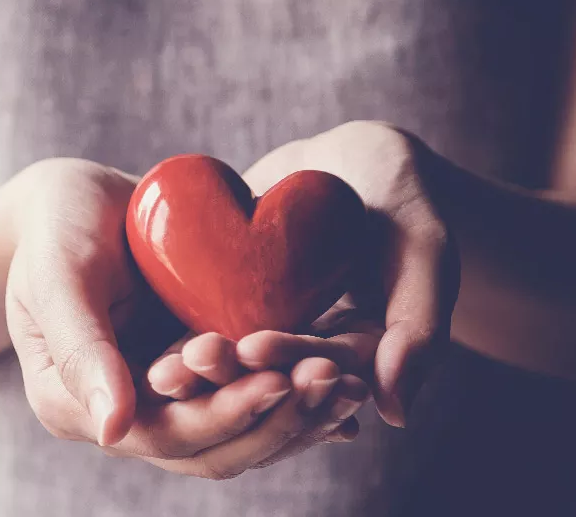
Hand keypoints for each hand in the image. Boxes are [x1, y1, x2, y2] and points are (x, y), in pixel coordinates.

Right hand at [4, 158, 371, 479]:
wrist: (73, 202)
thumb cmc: (54, 228)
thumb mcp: (57, 275)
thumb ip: (80, 348)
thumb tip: (112, 430)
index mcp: (77, 406)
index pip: (162, 435)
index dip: (222, 416)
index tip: (276, 382)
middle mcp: (126, 414)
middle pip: (210, 448)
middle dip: (275, 422)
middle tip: (333, 382)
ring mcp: (164, 395)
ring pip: (239, 432)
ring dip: (297, 415)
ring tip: (352, 383)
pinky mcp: (196, 371)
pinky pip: (249, 394)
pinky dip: (296, 394)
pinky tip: (345, 379)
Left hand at [148, 121, 458, 428]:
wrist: (357, 161)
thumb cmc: (404, 197)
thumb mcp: (426, 250)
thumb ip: (420, 327)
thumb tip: (397, 414)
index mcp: (359, 355)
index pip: (322, 362)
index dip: (289, 355)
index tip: (254, 345)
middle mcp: (308, 351)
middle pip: (269, 369)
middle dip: (231, 371)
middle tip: (191, 362)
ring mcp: (267, 328)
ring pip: (230, 354)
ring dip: (197, 366)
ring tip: (162, 369)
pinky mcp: (231, 304)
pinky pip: (204, 320)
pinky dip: (180, 333)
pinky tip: (149, 340)